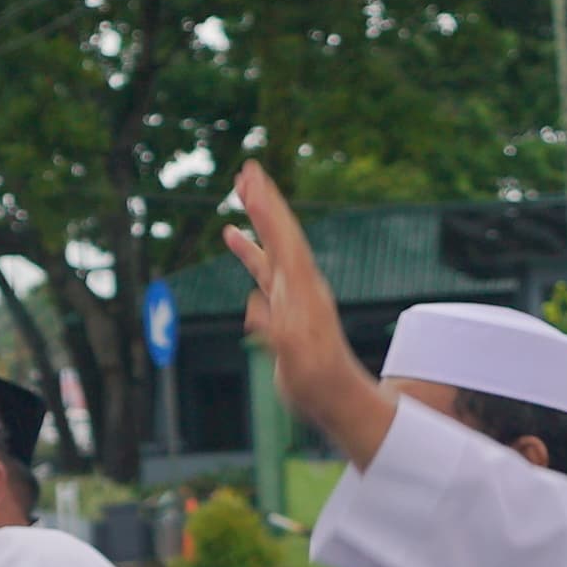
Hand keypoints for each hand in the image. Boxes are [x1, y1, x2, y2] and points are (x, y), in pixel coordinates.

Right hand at [224, 160, 391, 461]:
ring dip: (257, 216)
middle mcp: (300, 283)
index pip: (283, 240)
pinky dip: (248, 248)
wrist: (335, 398)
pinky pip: (263, 267)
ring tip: (242, 188)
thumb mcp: (296, 360)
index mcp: (302, 289)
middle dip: (264, 200)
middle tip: (248, 169)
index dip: (267, 211)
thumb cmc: (317, 381)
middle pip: (280, 232)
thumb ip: (275, 333)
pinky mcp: (284, 305)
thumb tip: (253, 305)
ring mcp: (292, 292)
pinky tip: (231, 235)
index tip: (253, 183)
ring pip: (272, 244)